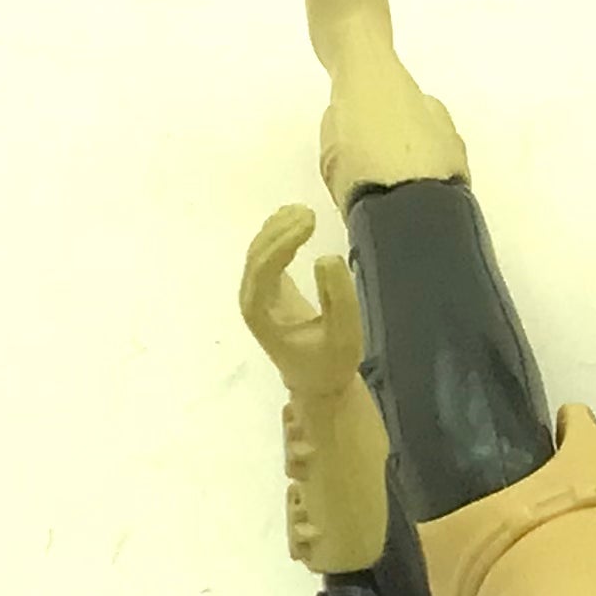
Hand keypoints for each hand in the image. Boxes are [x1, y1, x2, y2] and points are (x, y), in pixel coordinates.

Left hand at [239, 205, 362, 398]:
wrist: (318, 383)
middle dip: (281, 231)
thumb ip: (338, 298)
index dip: (284, 242)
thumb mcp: (344, 335)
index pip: (264, 268)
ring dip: (278, 228)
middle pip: (257, 255)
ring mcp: (257, 295)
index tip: (310, 223)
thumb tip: (325, 258)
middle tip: (310, 213)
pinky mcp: (268, 290)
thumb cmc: (331, 363)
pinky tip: (293, 218)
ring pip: (259, 252)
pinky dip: (278, 235)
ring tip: (305, 212)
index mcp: (261, 314)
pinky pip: (266, 256)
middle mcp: (251, 301)